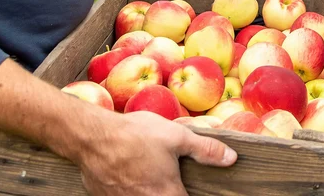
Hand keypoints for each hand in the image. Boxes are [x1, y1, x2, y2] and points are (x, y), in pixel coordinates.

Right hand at [73, 110, 236, 195]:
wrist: (92, 136)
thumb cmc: (136, 135)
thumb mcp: (176, 137)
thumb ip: (205, 150)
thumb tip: (232, 158)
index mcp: (167, 194)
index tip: (192, 190)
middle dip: (169, 193)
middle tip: (166, 179)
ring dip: (148, 191)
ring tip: (148, 176)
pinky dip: (129, 191)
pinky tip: (128, 176)